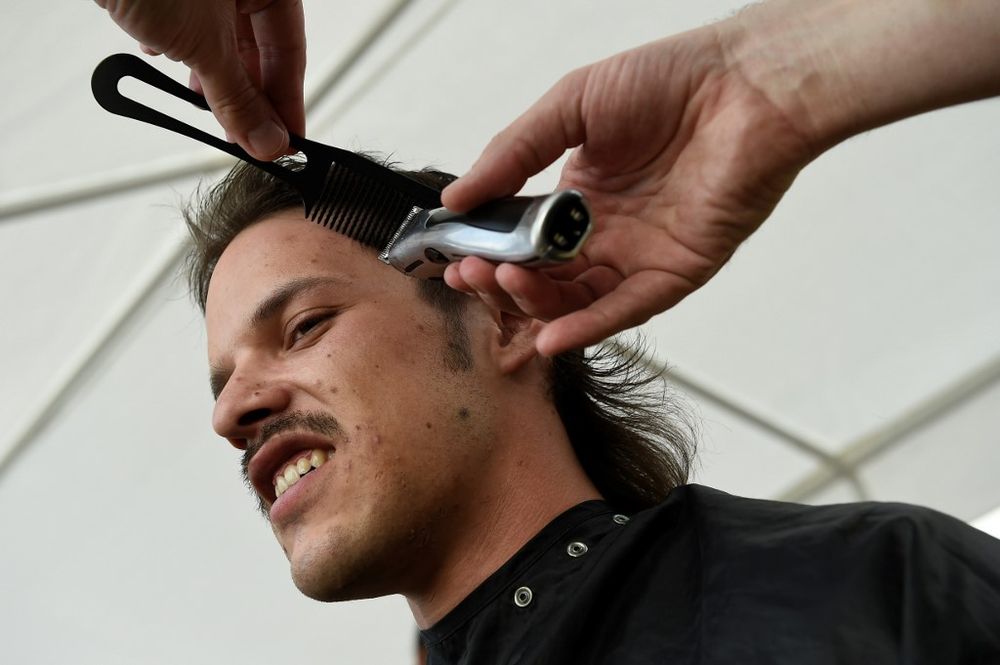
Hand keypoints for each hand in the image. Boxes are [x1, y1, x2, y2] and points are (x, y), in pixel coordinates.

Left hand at [95, 0, 305, 159]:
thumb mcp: (204, 45)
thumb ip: (238, 98)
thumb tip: (266, 138)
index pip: (290, 51)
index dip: (288, 103)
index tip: (285, 142)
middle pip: (258, 49)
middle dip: (248, 95)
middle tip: (248, 137)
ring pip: (222, 41)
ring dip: (213, 79)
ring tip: (205, 108)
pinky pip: (190, 27)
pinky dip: (182, 51)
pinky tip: (166, 59)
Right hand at [442, 24, 814, 355]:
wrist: (748, 82)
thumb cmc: (670, 80)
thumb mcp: (571, 106)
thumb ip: (514, 152)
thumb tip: (457, 197)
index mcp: (580, 194)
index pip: (523, 239)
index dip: (489, 251)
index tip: (455, 256)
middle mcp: (607, 231)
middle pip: (544, 276)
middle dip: (503, 283)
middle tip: (470, 276)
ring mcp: (640, 255)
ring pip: (577, 299)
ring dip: (536, 303)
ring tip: (502, 285)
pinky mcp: (676, 272)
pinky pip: (626, 309)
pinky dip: (589, 327)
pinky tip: (550, 336)